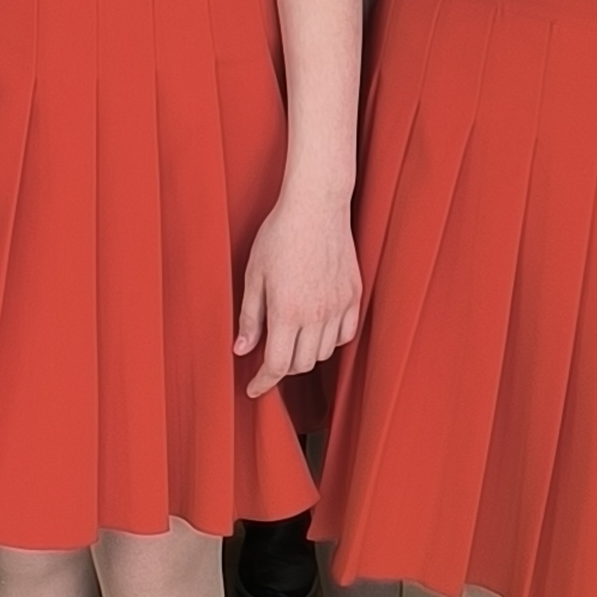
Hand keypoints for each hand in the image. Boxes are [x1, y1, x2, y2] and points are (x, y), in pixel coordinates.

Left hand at [235, 188, 361, 395]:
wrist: (316, 207)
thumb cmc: (280, 235)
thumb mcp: (254, 275)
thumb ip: (251, 317)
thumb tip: (242, 350)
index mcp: (288, 311)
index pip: (277, 365)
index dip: (263, 382)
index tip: (254, 389)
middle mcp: (317, 314)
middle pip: (302, 364)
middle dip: (283, 368)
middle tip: (270, 357)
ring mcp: (339, 306)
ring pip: (324, 352)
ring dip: (306, 353)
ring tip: (291, 337)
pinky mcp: (354, 296)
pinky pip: (345, 334)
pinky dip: (330, 339)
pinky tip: (317, 328)